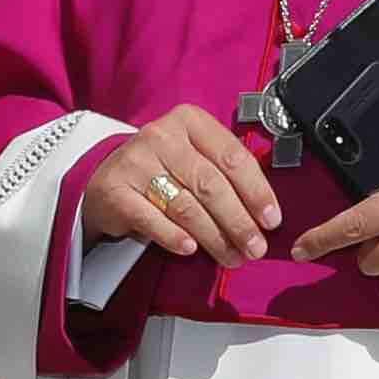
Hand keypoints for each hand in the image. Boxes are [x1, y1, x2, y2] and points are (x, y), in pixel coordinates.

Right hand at [81, 104, 279, 263]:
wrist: (107, 178)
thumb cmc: (164, 169)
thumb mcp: (195, 155)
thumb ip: (226, 172)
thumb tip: (263, 213)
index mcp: (190, 121)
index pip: (232, 156)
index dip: (256, 191)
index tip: (271, 219)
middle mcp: (161, 136)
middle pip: (210, 184)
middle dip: (238, 222)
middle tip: (255, 248)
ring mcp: (135, 162)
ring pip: (185, 206)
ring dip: (213, 237)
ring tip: (231, 257)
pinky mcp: (115, 190)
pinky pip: (151, 219)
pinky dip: (174, 236)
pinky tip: (190, 249)